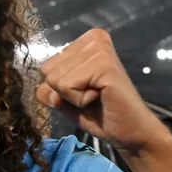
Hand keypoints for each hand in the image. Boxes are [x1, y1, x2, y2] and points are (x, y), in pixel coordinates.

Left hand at [36, 29, 168, 154]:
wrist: (129, 132)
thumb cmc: (100, 114)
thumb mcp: (64, 100)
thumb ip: (47, 90)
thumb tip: (42, 88)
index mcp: (84, 42)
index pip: (45, 66)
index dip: (60, 89)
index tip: (85, 91)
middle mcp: (93, 38)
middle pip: (47, 71)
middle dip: (65, 92)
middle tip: (92, 96)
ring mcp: (99, 49)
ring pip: (54, 79)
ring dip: (73, 97)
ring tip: (97, 96)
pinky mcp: (104, 64)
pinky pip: (67, 86)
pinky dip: (79, 100)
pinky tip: (100, 97)